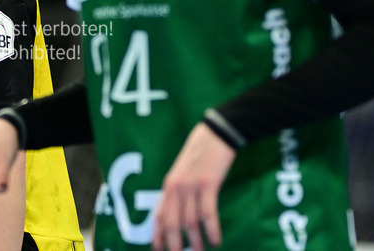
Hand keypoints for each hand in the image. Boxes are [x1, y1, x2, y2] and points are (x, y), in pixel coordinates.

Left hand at [151, 122, 235, 250]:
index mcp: (169, 185)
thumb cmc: (201, 152)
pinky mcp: (208, 184)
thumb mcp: (183, 171)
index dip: (157, 235)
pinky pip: (208, 213)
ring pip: (190, 221)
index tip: (157, 250)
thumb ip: (179, 190)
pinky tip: (216, 241)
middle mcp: (176, 187)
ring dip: (196, 241)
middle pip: (171, 222)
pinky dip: (212, 230)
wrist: (216, 133)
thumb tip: (178, 212)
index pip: (158, 215)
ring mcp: (191, 186)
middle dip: (174, 244)